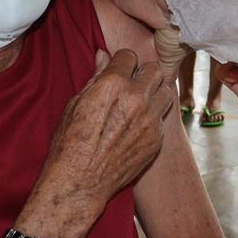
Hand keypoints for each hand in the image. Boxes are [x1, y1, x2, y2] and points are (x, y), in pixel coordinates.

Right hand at [41, 49, 174, 209]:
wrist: (80, 181)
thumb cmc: (70, 142)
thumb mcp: (76, 103)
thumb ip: (96, 77)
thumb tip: (103, 55)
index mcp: (113, 85)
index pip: (129, 55)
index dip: (122, 63)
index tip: (118, 71)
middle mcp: (136, 98)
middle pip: (155, 70)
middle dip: (143, 74)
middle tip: (132, 85)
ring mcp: (150, 120)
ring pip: (166, 91)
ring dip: (154, 93)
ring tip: (140, 103)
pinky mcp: (157, 139)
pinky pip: (162, 117)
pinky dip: (153, 117)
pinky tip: (137, 126)